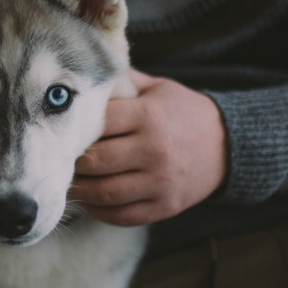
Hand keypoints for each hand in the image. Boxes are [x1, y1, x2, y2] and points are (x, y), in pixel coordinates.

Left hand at [71, 69, 226, 225]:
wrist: (227, 145)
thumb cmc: (183, 112)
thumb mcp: (157, 89)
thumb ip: (122, 82)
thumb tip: (82, 72)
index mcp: (149, 116)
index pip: (98, 123)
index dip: (76, 127)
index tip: (64, 130)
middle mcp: (155, 150)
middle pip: (96, 160)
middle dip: (74, 161)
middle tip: (60, 159)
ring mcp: (161, 181)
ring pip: (105, 192)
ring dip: (81, 190)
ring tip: (70, 182)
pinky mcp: (165, 206)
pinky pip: (122, 215)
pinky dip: (100, 211)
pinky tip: (91, 201)